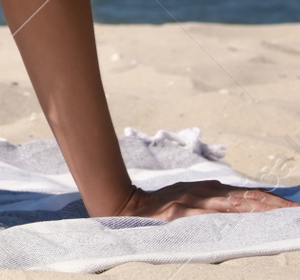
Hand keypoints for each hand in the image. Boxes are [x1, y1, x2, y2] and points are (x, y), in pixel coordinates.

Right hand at [107, 180, 298, 220]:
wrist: (127, 206)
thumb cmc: (159, 206)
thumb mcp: (187, 197)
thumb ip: (209, 198)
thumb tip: (235, 197)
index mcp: (209, 190)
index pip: (248, 195)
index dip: (271, 200)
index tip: (293, 207)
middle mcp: (206, 193)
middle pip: (249, 199)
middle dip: (276, 206)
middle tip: (297, 211)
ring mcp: (197, 203)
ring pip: (238, 205)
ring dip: (264, 210)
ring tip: (285, 214)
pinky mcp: (186, 213)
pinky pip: (217, 216)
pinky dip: (237, 216)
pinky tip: (252, 219)